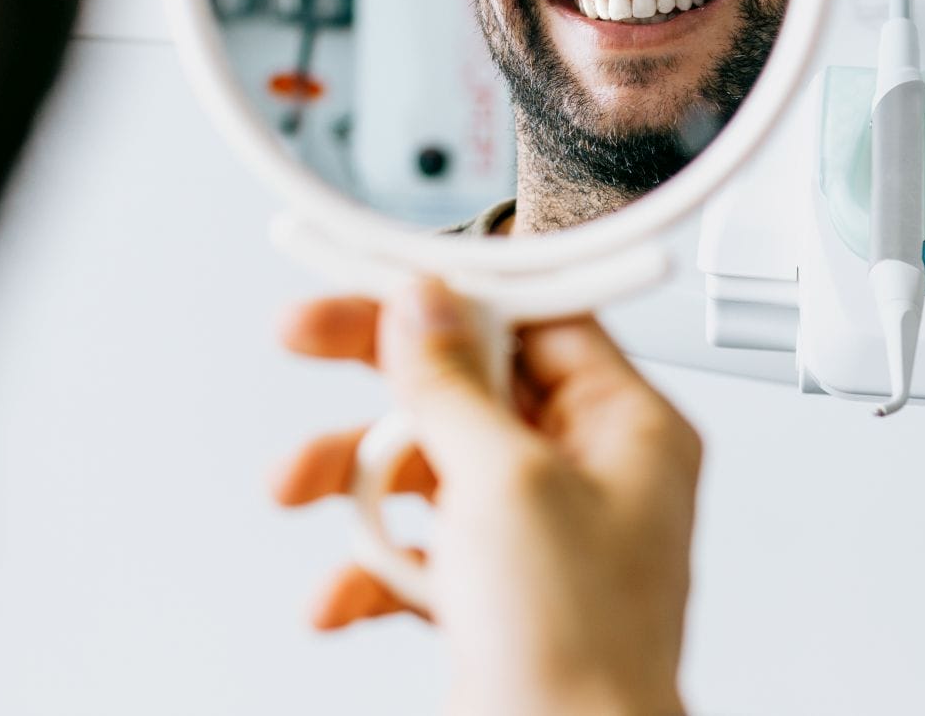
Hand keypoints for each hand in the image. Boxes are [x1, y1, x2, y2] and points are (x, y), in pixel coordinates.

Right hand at [274, 278, 700, 715]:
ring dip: (355, 478)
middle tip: (303, 335)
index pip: (537, 320)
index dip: (455, 294)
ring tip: (297, 485)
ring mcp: (539, 535)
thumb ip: (455, 385)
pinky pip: (417, 551)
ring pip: (429, 465)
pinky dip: (369, 568)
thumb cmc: (580, 649)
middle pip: (469, 384)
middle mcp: (589, 474)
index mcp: (627, 428)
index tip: (383, 276)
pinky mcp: (494, 594)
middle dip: (380, 377)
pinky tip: (338, 596)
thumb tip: (425, 306)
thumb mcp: (506, 482)